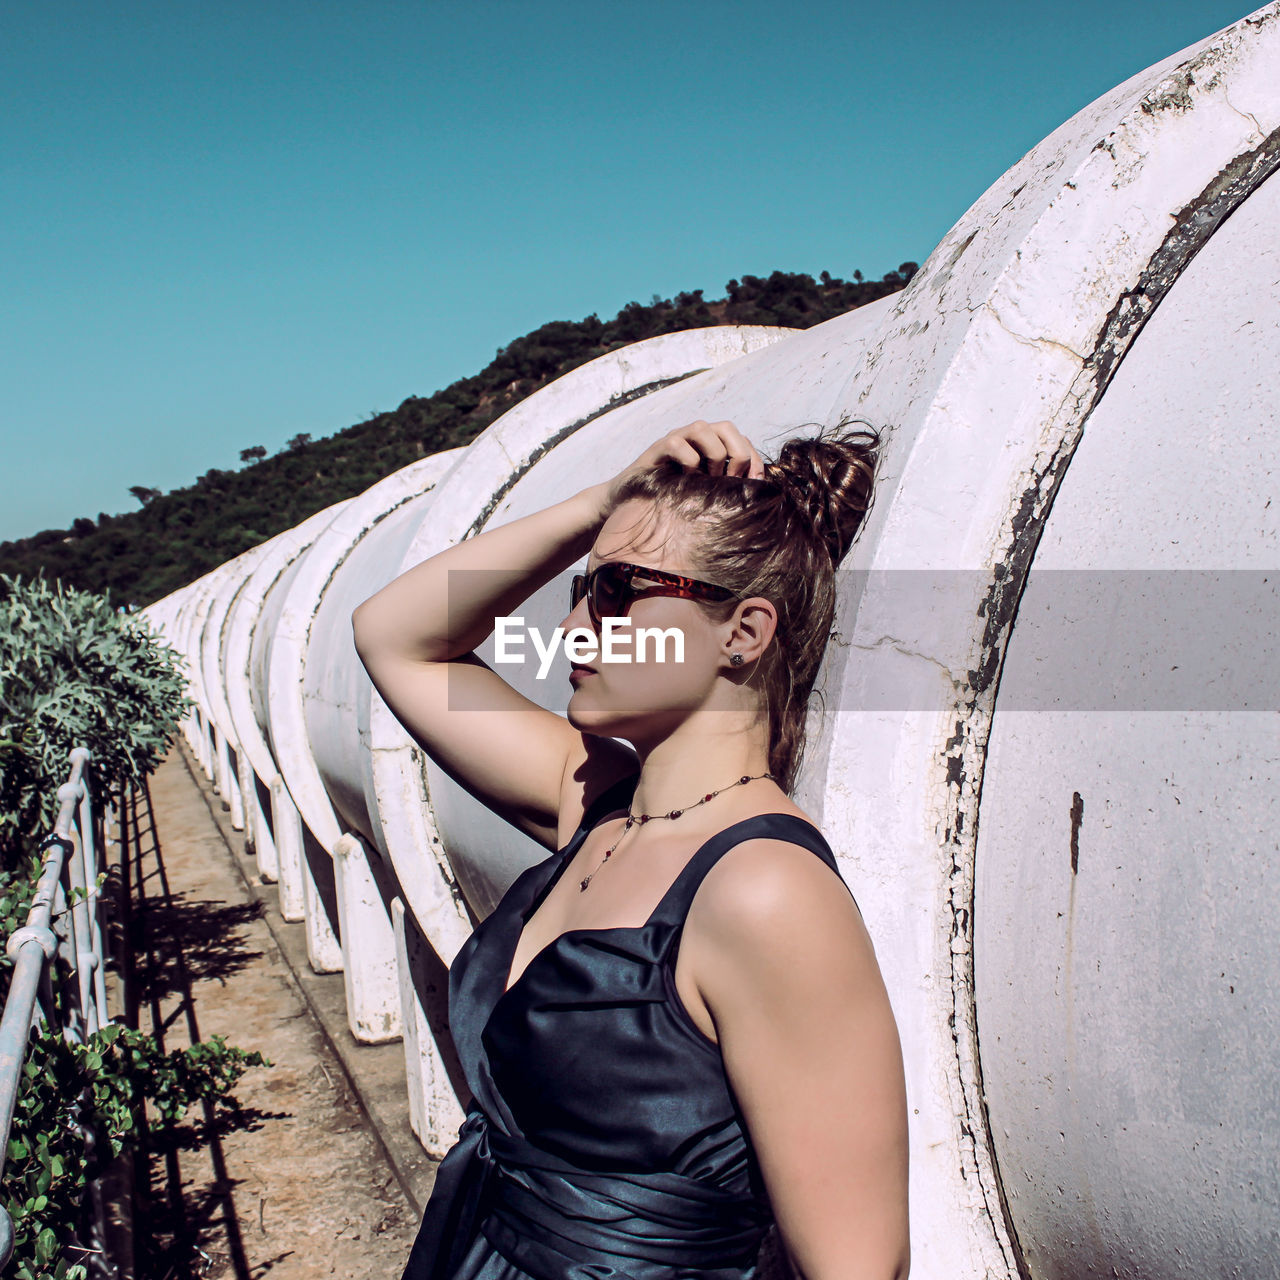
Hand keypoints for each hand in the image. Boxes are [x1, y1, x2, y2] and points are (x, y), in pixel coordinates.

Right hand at [601, 420, 764, 511]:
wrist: (631, 503)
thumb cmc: (673, 500)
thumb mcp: (707, 495)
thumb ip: (728, 489)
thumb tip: (759, 495)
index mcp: (711, 447)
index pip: (741, 439)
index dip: (753, 458)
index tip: (756, 483)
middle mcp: (694, 439)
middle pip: (726, 427)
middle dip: (737, 452)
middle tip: (733, 479)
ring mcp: (675, 440)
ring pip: (703, 428)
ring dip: (713, 455)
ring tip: (709, 479)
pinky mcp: (657, 449)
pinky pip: (677, 443)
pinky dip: (688, 461)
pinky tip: (686, 479)